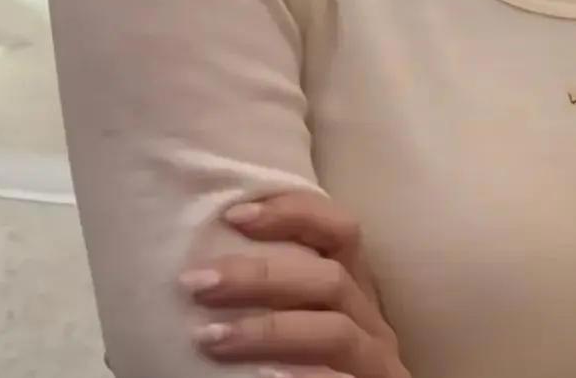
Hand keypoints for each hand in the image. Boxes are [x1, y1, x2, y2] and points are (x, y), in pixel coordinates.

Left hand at [182, 190, 408, 375]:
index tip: (233, 216)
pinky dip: (305, 376)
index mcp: (353, 290)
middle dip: (262, 276)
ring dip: (270, 330)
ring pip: (336, 332)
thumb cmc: (297, 361)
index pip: (338, 232)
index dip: (292, 214)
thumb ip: (269, 295)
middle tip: (199, 282)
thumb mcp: (292, 319)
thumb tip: (206, 270)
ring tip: (209, 337)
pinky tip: (264, 375)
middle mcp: (371, 319)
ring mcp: (377, 362)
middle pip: (332, 279)